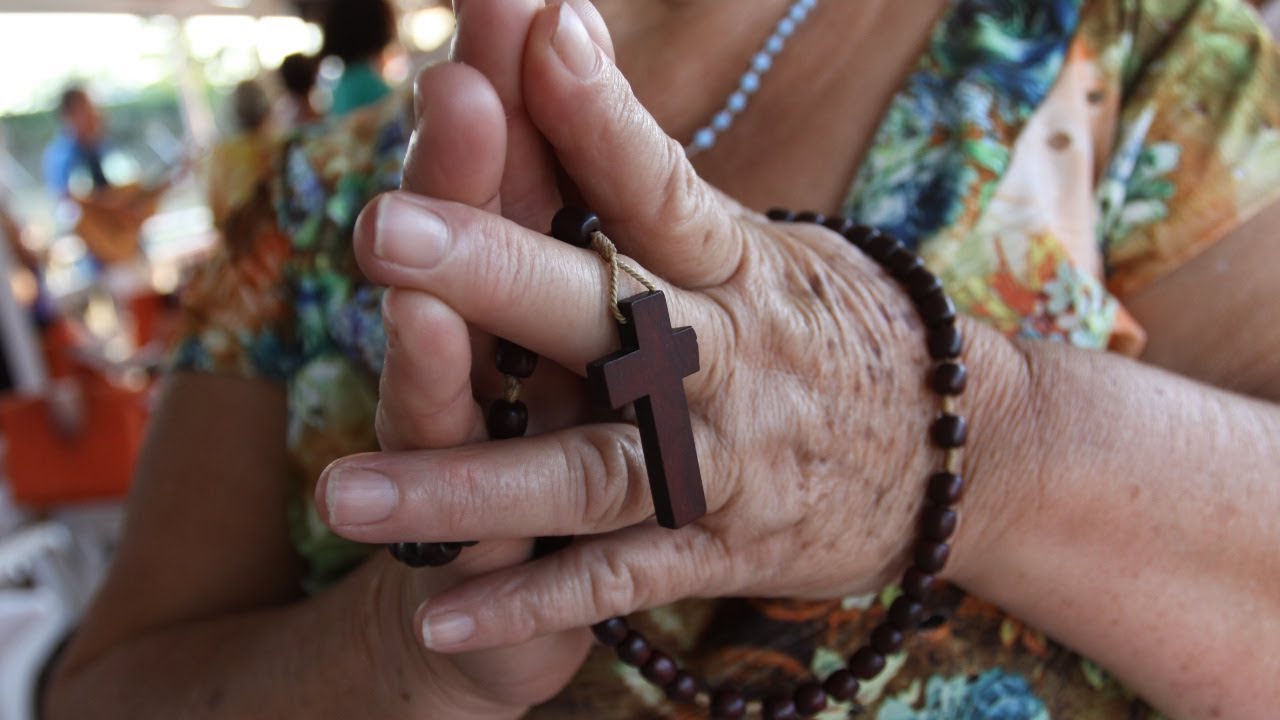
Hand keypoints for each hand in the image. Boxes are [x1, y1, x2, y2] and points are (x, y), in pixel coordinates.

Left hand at [323, 1, 1000, 658]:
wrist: (957, 452)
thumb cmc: (823, 326)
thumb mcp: (757, 245)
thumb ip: (648, 180)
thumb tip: (558, 37)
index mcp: (731, 264)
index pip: (657, 180)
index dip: (597, 111)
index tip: (536, 27)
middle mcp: (723, 357)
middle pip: (605, 312)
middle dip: (497, 271)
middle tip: (386, 229)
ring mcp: (720, 460)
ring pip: (589, 470)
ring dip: (469, 485)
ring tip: (345, 493)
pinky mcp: (719, 550)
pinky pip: (616, 580)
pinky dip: (531, 603)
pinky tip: (436, 610)